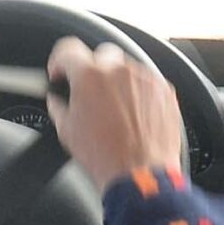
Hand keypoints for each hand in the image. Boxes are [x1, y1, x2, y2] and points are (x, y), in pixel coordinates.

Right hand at [46, 39, 185, 190]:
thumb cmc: (104, 156)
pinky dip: (139, 93)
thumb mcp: (67, 130)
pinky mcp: (165, 91)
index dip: (59, 61)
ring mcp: (146, 78)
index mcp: (90, 75)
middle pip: (101, 55)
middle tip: (89, 92)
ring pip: (127, 69)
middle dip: (92, 70)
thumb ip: (58, 105)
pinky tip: (133, 115)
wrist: (140, 174)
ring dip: (118, 83)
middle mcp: (120, 71)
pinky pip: (148, 83)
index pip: (68, 50)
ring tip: (114, 110)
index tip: (60, 73)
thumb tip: (58, 100)